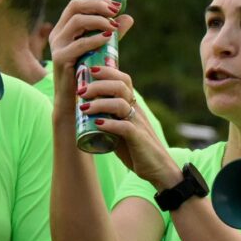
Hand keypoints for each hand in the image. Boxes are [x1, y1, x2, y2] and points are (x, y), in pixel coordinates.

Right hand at [48, 0, 132, 109]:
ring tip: (114, 27)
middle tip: (116, 11)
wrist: (77, 101)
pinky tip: (109, 38)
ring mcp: (58, 46)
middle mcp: (58, 35)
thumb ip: (111, 33)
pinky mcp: (61, 59)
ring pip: (77, 22)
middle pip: (75, 8)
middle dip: (98, 6)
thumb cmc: (89, 74)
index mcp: (64, 29)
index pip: (77, 5)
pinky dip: (96, 38)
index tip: (115, 5)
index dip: (96, 1)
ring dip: (99, 20)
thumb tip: (128, 17)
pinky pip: (80, 44)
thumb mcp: (101, 49)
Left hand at [79, 65, 179, 187]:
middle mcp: (137, 111)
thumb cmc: (138, 150)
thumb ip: (110, 120)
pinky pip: (124, 127)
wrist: (158, 169)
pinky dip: (110, 124)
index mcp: (134, 106)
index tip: (89, 70)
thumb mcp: (122, 130)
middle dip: (98, 85)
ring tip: (84, 108)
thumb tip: (87, 112)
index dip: (107, 71)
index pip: (123, 80)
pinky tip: (97, 124)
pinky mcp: (138, 139)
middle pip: (120, 86)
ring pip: (120, 104)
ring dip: (100, 103)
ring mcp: (138, 124)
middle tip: (81, 91)